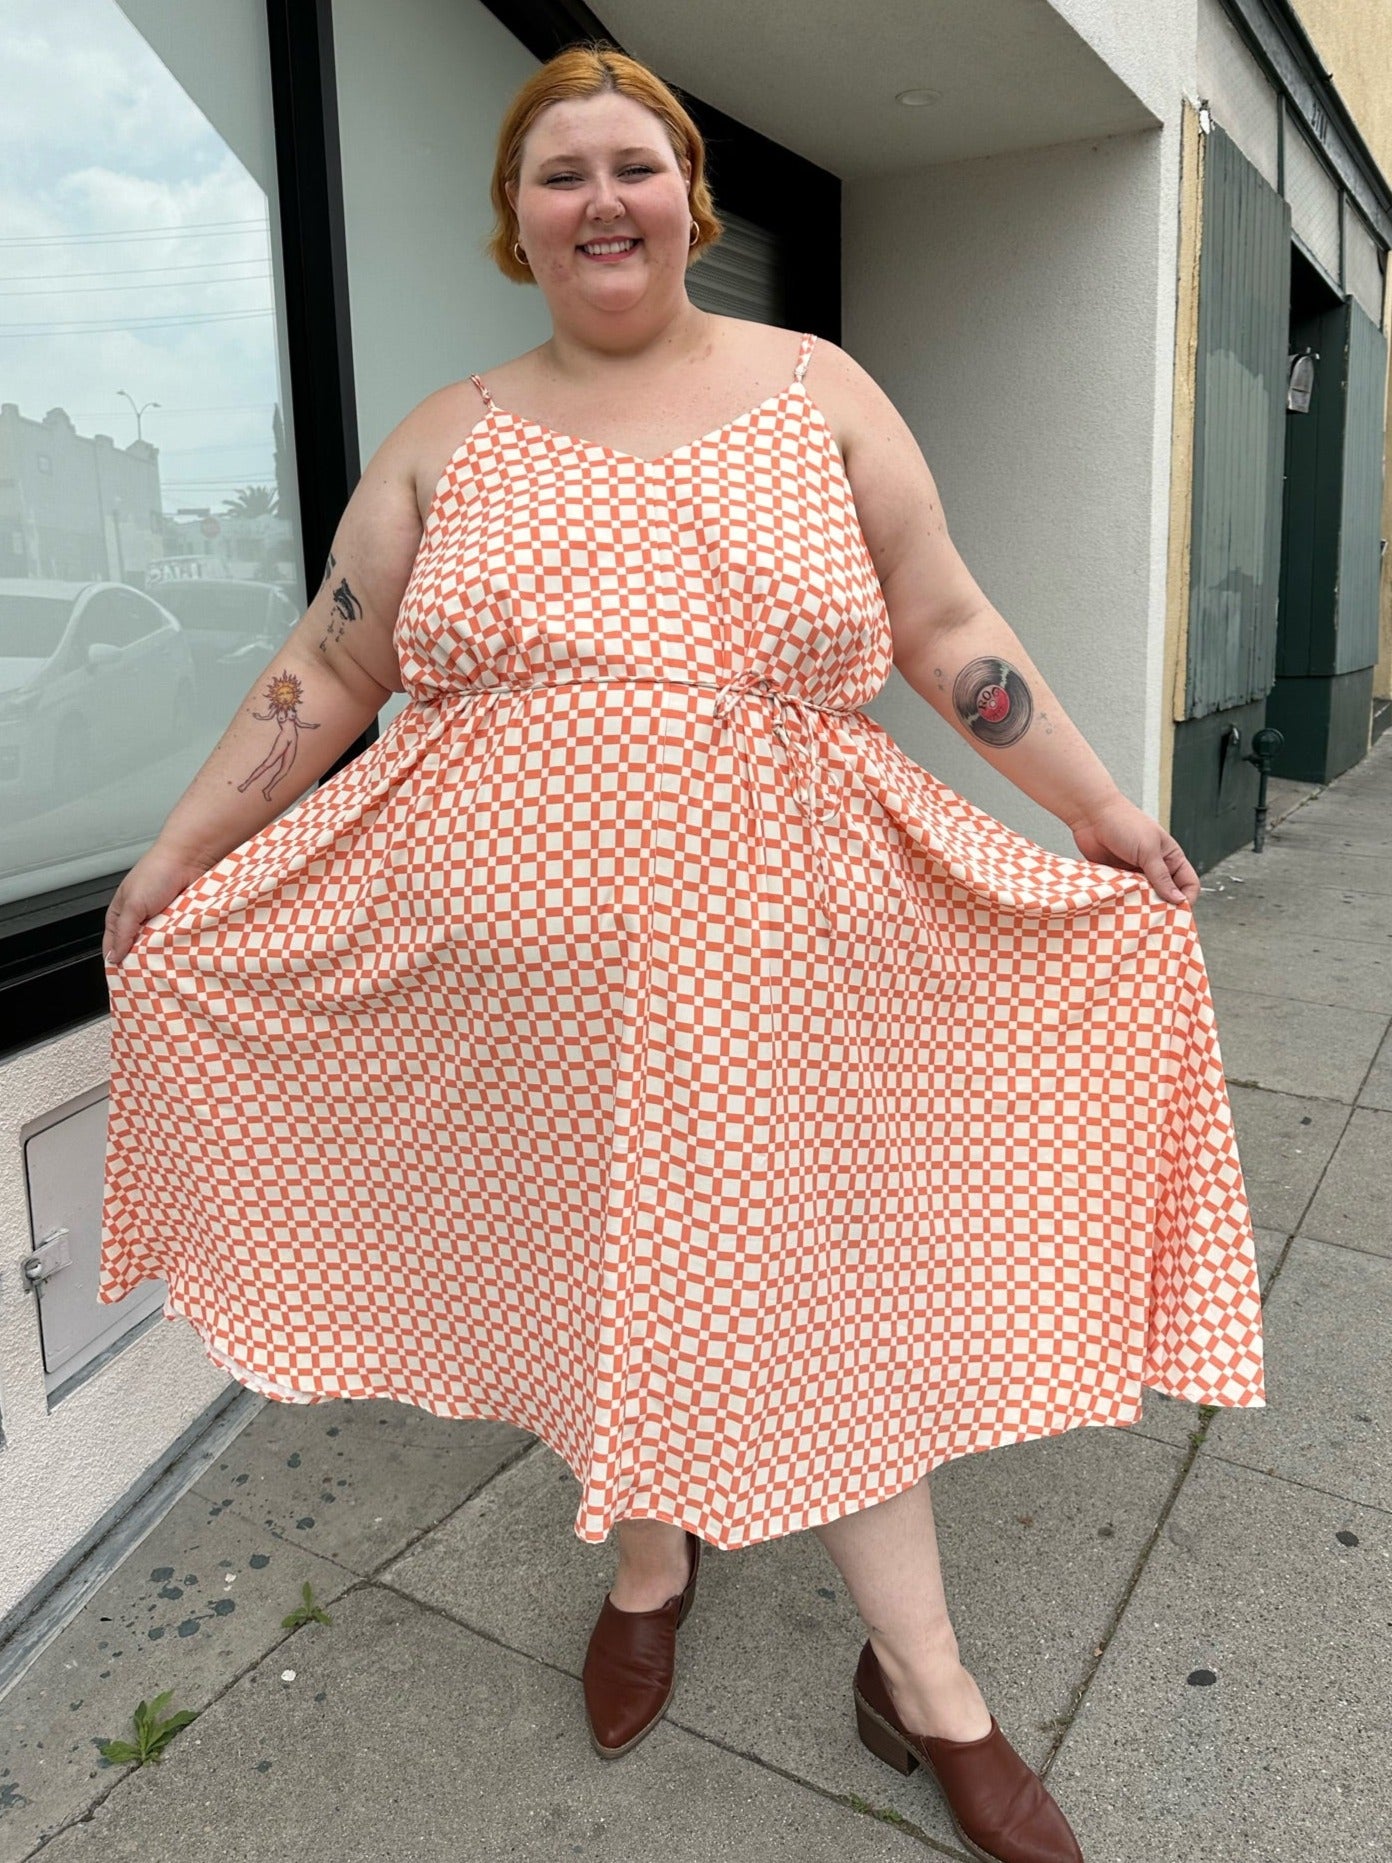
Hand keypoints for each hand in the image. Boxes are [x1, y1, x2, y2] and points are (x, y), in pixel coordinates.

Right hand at [103, 845, 211, 967]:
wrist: (189, 859)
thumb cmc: (156, 872)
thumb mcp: (132, 905)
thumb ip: (122, 933)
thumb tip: (114, 957)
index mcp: (120, 915)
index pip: (113, 946)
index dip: (116, 962)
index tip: (122, 981)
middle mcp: (139, 920)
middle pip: (136, 950)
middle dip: (140, 962)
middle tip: (145, 978)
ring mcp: (160, 922)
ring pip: (157, 948)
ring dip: (160, 955)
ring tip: (162, 968)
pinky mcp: (179, 923)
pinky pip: (175, 941)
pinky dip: (176, 947)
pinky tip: (178, 956)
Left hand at [1067, 794, 1198, 907]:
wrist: (1091, 816)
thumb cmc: (1124, 824)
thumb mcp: (1148, 850)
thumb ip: (1161, 876)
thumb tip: (1178, 900)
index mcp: (1171, 858)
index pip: (1188, 884)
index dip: (1186, 899)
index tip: (1177, 913)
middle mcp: (1156, 868)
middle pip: (1167, 896)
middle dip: (1163, 908)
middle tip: (1155, 919)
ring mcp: (1137, 875)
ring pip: (1146, 899)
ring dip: (1143, 907)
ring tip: (1137, 914)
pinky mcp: (1119, 879)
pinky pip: (1126, 896)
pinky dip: (1125, 903)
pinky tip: (1121, 907)